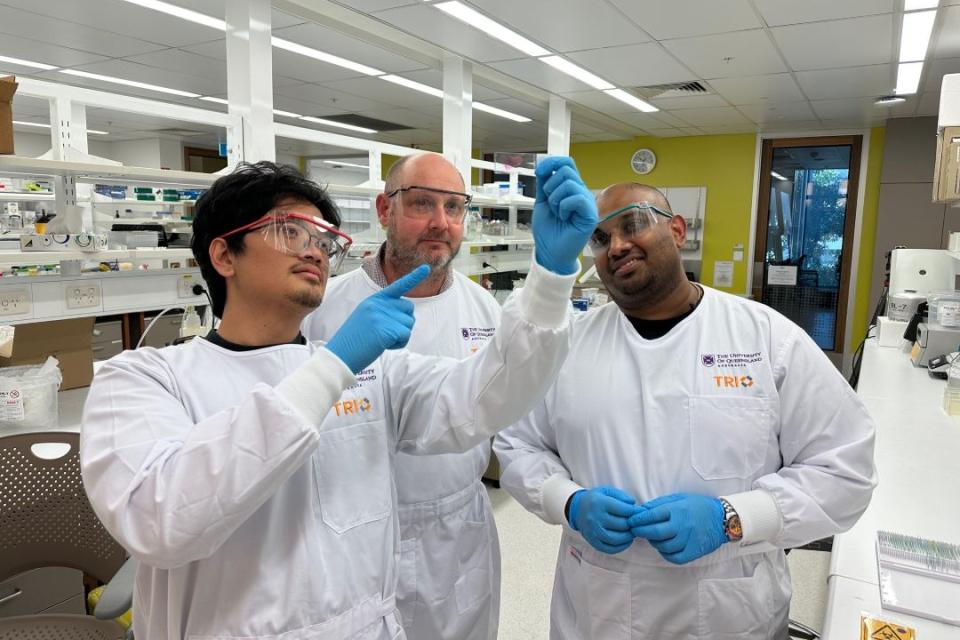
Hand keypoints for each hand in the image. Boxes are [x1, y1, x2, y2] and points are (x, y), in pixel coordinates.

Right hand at [325, 264, 430, 372]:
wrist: (340, 354)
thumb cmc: (354, 340)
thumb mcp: (366, 317)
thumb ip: (383, 311)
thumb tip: (405, 315)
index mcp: (374, 300)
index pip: (398, 286)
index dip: (414, 277)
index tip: (426, 268)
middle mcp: (379, 304)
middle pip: (409, 308)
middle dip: (404, 322)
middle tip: (386, 333)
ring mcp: (382, 315)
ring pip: (409, 323)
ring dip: (400, 335)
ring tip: (381, 340)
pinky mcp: (386, 328)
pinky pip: (406, 335)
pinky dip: (399, 344)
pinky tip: (384, 346)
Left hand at [533, 156, 597, 274]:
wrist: (549, 251)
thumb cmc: (548, 231)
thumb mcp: (542, 202)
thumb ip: (544, 183)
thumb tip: (543, 165)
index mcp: (571, 189)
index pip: (567, 163)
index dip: (552, 163)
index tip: (539, 172)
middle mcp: (581, 193)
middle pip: (566, 170)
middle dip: (550, 186)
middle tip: (551, 204)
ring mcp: (587, 203)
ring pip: (569, 183)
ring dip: (556, 200)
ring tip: (558, 213)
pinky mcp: (590, 214)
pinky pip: (576, 198)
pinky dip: (564, 207)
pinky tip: (565, 217)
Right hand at [567, 486, 640, 553]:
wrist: (577, 509)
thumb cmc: (596, 500)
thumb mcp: (607, 491)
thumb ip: (622, 496)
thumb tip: (633, 504)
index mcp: (599, 503)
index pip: (624, 510)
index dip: (635, 511)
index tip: (638, 512)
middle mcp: (595, 518)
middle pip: (622, 525)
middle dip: (632, 524)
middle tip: (636, 523)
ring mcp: (593, 531)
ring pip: (616, 539)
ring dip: (628, 537)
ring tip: (631, 532)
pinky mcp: (592, 541)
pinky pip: (610, 549)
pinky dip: (621, 547)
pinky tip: (626, 541)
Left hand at [628, 493, 726, 564]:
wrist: (723, 518)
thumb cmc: (698, 506)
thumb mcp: (679, 498)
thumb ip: (660, 504)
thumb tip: (641, 510)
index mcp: (677, 510)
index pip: (651, 516)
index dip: (638, 519)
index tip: (630, 521)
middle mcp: (682, 525)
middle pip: (655, 533)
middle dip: (640, 532)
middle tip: (635, 531)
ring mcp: (688, 540)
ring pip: (663, 546)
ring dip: (653, 542)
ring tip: (651, 537)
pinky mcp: (693, 551)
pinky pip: (674, 557)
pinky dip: (665, 553)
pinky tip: (664, 547)